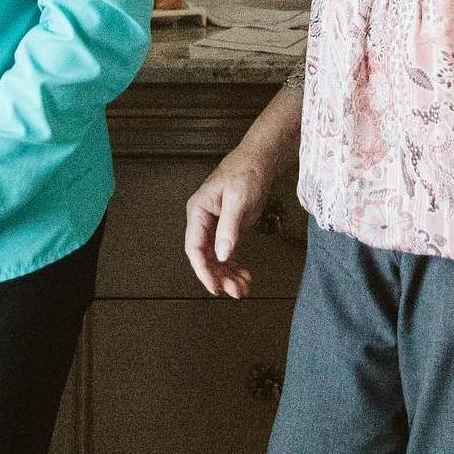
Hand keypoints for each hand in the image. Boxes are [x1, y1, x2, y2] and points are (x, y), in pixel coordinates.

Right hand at [185, 141, 274, 298]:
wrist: (259, 162)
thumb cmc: (246, 173)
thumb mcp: (238, 200)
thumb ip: (229, 228)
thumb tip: (221, 255)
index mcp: (198, 210)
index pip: (194, 247)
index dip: (203, 269)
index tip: (215, 287)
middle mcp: (203, 219)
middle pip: (204, 256)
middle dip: (218, 276)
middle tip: (235, 291)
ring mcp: (214, 225)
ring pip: (215, 258)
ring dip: (227, 275)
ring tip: (242, 288)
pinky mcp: (227, 228)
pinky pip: (226, 252)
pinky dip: (234, 266)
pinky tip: (244, 275)